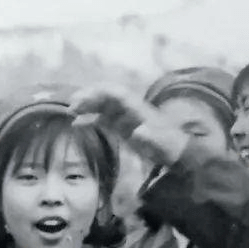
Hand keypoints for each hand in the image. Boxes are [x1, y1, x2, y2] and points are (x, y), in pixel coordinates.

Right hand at [70, 85, 188, 166]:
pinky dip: (90, 119)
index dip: (100, 94)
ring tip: (71, 112)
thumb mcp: (162, 145)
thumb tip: (139, 132)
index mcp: (138, 109)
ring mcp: (125, 117)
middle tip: (72, 106)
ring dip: (88, 106)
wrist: (177, 153)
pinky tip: (77, 124)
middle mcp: (130, 109)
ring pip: (103, 106)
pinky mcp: (122, 127)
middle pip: (107, 96)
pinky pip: (103, 119)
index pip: (117, 94)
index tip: (84, 99)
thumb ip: (151, 138)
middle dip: (90, 97)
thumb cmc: (169, 148)